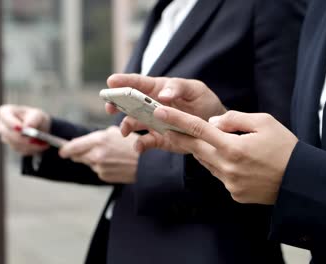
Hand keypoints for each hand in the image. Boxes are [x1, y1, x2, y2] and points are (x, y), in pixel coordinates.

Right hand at [0, 104, 50, 154]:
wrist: (39, 128)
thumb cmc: (35, 117)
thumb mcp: (38, 114)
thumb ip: (33, 119)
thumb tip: (27, 127)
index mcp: (5, 112)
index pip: (4, 116)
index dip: (12, 123)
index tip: (21, 129)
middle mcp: (1, 125)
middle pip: (7, 133)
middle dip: (22, 138)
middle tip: (34, 140)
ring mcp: (5, 137)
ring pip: (15, 144)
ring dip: (30, 145)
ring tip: (42, 142)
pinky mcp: (12, 146)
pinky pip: (20, 150)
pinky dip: (31, 149)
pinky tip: (39, 145)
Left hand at [59, 126, 138, 183]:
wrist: (146, 163)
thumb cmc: (134, 144)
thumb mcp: (116, 133)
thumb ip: (98, 137)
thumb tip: (84, 141)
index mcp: (99, 140)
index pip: (74, 146)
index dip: (66, 149)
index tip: (62, 150)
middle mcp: (96, 154)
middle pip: (78, 156)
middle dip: (79, 154)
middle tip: (84, 152)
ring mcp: (99, 166)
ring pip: (88, 163)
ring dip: (93, 160)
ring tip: (110, 156)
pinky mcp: (104, 176)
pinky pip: (97, 170)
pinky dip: (102, 167)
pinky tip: (114, 163)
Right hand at [105, 74, 226, 135]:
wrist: (215, 127)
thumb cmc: (204, 102)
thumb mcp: (195, 89)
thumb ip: (178, 88)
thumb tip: (162, 95)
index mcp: (158, 89)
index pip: (138, 83)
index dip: (123, 81)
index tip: (111, 82)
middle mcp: (152, 105)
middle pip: (128, 103)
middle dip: (116, 104)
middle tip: (109, 107)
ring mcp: (153, 123)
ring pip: (132, 123)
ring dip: (126, 126)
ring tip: (125, 131)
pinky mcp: (159, 139)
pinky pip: (144, 143)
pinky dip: (139, 146)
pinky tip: (138, 147)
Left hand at [136, 106, 297, 204]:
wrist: (302, 181)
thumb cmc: (285, 147)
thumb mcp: (264, 122)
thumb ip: (234, 119)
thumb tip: (212, 122)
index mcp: (233, 147)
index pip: (197, 129)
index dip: (176, 119)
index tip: (159, 112)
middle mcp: (226, 167)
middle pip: (195, 148)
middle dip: (179, 136)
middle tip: (166, 125)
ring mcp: (229, 183)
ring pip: (206, 162)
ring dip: (203, 150)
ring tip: (208, 139)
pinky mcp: (234, 193)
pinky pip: (219, 175)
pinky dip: (219, 164)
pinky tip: (233, 160)